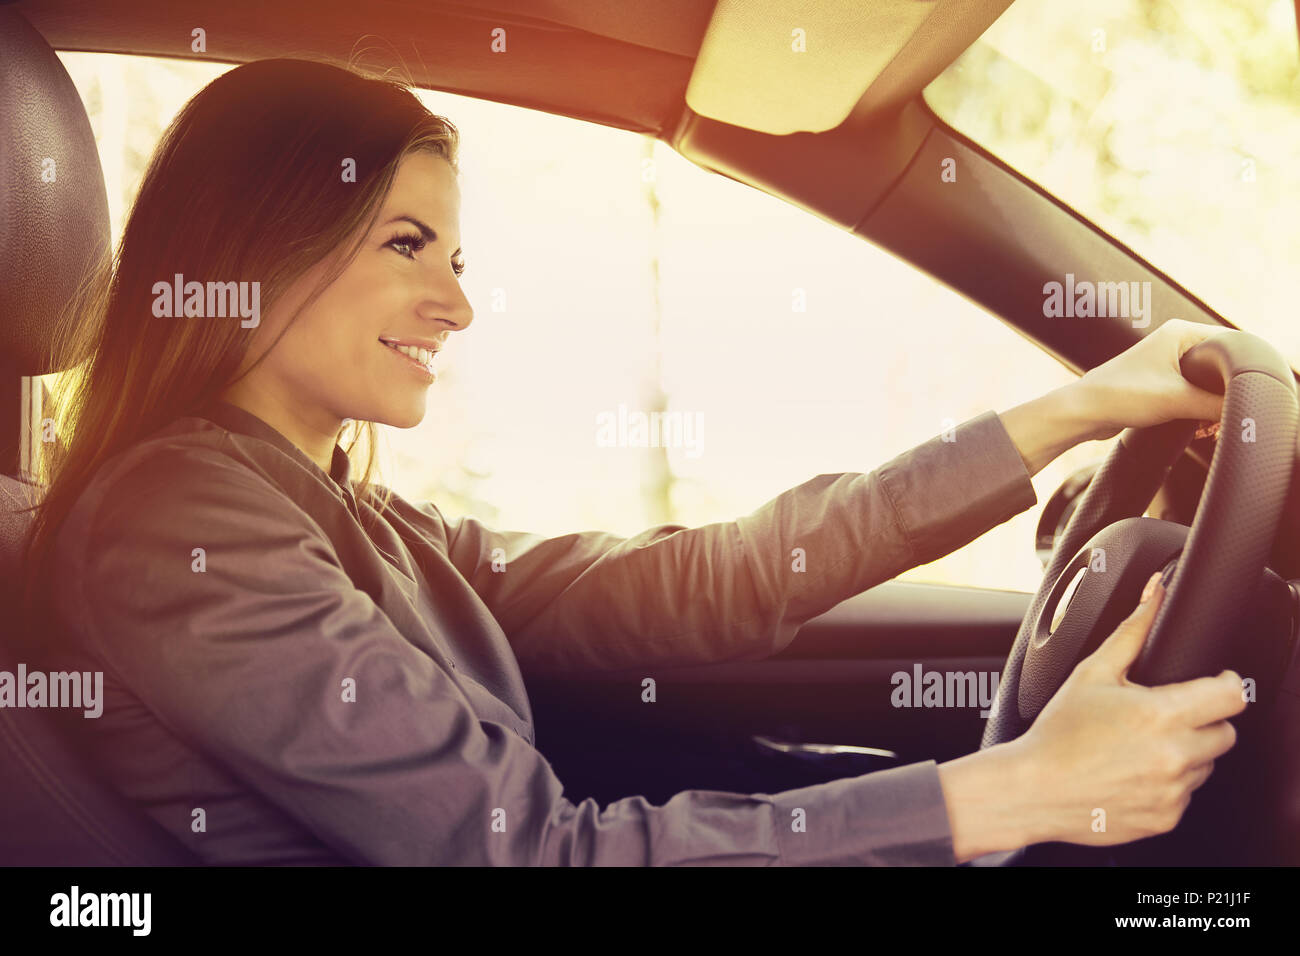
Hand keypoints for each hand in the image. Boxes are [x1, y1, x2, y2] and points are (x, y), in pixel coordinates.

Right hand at [1010, 571, 1245, 847]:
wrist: (1034, 789)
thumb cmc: (1058, 733)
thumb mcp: (1092, 673)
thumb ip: (1133, 630)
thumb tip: (1154, 592)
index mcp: (1159, 714)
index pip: (1231, 697)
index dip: (1225, 685)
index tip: (1213, 684)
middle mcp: (1173, 755)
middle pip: (1225, 733)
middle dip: (1201, 721)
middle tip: (1163, 717)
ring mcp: (1172, 790)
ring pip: (1206, 765)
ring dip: (1184, 753)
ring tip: (1140, 747)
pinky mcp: (1167, 817)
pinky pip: (1186, 795)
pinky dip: (1167, 784)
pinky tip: (1132, 772)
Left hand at [1071, 318, 1231, 440]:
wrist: (1083, 413)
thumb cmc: (1120, 396)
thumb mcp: (1177, 400)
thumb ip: (1215, 404)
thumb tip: (1245, 410)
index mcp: (1181, 333)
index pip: (1232, 344)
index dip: (1242, 370)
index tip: (1248, 393)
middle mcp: (1174, 342)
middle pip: (1220, 366)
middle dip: (1225, 393)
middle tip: (1223, 416)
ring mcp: (1166, 362)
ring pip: (1206, 383)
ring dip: (1211, 405)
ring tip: (1209, 426)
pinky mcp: (1159, 382)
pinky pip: (1190, 393)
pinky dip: (1198, 409)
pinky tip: (1199, 426)